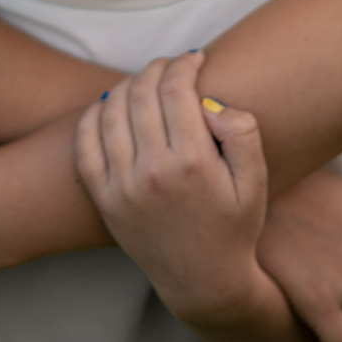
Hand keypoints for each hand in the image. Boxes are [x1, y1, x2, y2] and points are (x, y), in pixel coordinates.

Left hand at [75, 54, 270, 324]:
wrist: (202, 283)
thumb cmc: (234, 226)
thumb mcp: (256, 182)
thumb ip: (243, 133)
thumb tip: (209, 102)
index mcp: (193, 164)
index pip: (176, 90)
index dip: (184, 64)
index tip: (195, 59)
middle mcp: (152, 174)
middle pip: (141, 93)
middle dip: (157, 68)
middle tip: (170, 66)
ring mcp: (122, 187)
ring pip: (110, 111)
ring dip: (127, 85)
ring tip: (146, 83)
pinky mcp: (104, 200)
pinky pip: (85, 143)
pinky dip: (94, 115)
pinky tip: (111, 106)